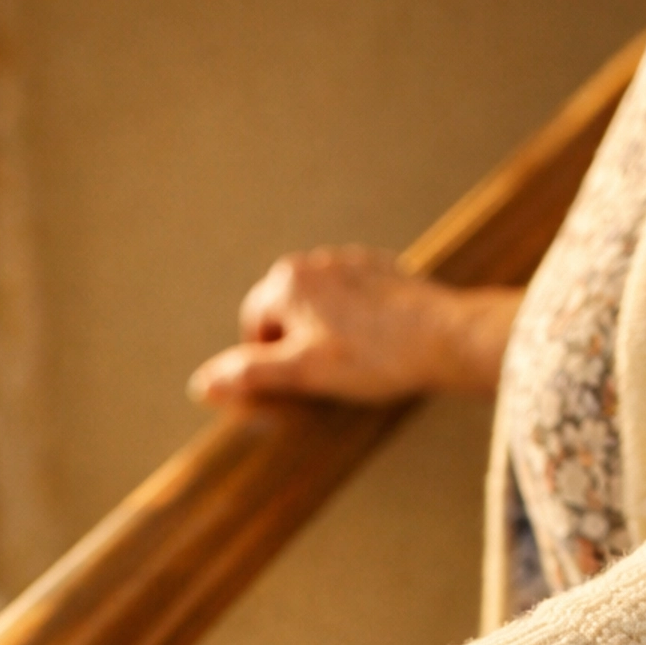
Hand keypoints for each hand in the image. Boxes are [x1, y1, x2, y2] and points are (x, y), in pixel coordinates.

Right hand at [189, 246, 520, 406]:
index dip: (268, 360)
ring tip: (356, 362)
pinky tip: (378, 344)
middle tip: (327, 376)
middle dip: (297, 344)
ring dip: (326, 333)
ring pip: (320, 306)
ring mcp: (351, 261)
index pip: (254, 324)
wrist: (444, 337)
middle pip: (286, 312)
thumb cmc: (373, 358)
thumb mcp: (304, 374)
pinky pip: (354, 299)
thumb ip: (250, 375)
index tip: (296, 383)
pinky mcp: (382, 270)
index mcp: (287, 282)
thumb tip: (201, 383)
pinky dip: (356, 322)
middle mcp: (314, 262)